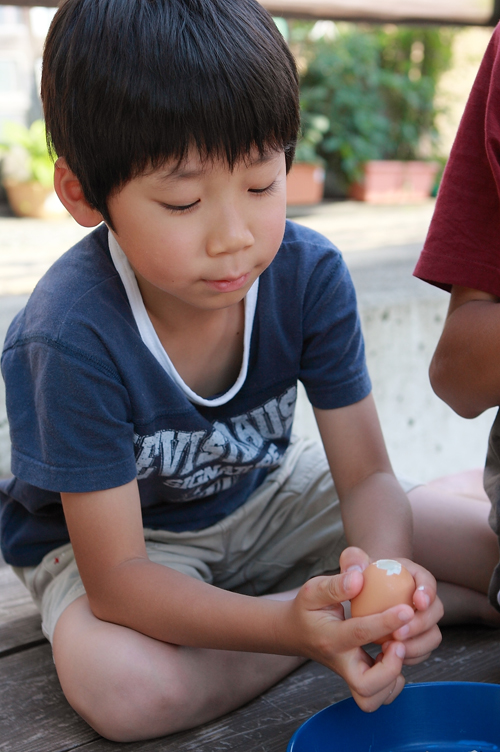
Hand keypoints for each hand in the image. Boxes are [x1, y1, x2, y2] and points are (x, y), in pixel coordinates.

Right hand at [287, 570, 413, 711]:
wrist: (292, 632)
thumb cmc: (305, 608)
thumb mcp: (313, 589)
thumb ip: (336, 584)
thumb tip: (359, 577)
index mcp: (330, 637)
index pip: (359, 633)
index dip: (386, 622)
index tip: (407, 610)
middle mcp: (340, 661)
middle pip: (365, 686)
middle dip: (390, 668)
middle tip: (399, 643)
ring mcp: (348, 674)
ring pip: (371, 698)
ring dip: (391, 679)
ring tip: (396, 650)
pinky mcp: (356, 678)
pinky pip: (377, 695)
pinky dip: (391, 683)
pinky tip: (393, 658)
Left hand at [339, 547, 442, 664]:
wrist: (359, 594)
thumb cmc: (357, 575)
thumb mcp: (352, 563)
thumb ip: (352, 560)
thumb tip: (356, 576)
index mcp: (410, 574)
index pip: (426, 579)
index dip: (427, 591)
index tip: (418, 601)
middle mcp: (420, 597)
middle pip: (435, 610)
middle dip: (422, 623)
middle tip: (399, 632)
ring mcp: (420, 619)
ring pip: (433, 635)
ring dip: (418, 645)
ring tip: (393, 648)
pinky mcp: (415, 639)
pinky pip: (422, 652)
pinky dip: (410, 656)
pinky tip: (391, 657)